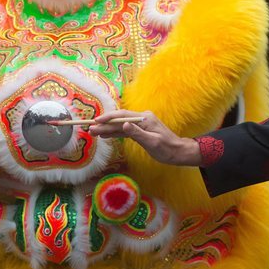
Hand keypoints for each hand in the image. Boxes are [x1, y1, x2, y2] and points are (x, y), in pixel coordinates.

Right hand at [88, 110, 202, 165]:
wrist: (178, 152)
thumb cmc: (166, 149)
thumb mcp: (152, 142)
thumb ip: (137, 133)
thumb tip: (124, 125)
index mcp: (144, 119)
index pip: (122, 116)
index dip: (108, 118)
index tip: (96, 121)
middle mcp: (142, 118)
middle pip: (120, 120)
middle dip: (105, 125)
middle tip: (91, 130)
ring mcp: (141, 124)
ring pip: (121, 125)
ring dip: (108, 129)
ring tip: (95, 133)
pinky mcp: (141, 131)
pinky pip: (125, 131)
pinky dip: (115, 133)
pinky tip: (106, 135)